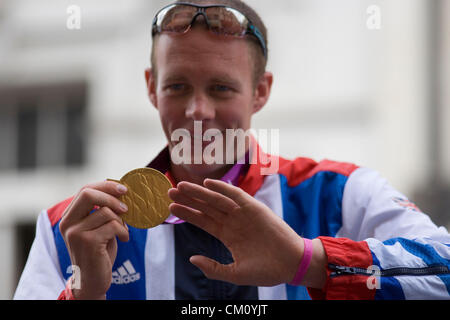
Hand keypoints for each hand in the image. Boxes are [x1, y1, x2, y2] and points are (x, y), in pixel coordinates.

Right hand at [59, 181, 129, 298]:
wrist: (92, 281)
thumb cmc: (99, 252)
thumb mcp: (98, 228)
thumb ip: (102, 211)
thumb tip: (120, 190)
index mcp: (69, 217)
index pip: (85, 189)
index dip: (105, 185)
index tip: (123, 189)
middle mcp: (68, 223)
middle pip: (88, 193)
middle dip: (111, 196)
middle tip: (126, 206)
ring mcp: (75, 233)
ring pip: (105, 211)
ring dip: (121, 220)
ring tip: (123, 231)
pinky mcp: (87, 242)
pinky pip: (112, 225)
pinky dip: (123, 231)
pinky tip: (123, 239)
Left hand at [168, 179, 309, 286]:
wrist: (292, 265)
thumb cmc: (267, 271)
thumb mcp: (235, 274)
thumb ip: (213, 268)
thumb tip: (192, 259)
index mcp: (227, 235)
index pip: (203, 220)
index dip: (187, 213)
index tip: (170, 207)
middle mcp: (233, 221)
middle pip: (206, 207)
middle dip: (188, 199)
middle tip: (169, 192)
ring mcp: (243, 214)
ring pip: (216, 199)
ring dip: (199, 192)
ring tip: (181, 186)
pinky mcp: (255, 208)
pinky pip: (236, 195)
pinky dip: (223, 188)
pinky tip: (207, 183)